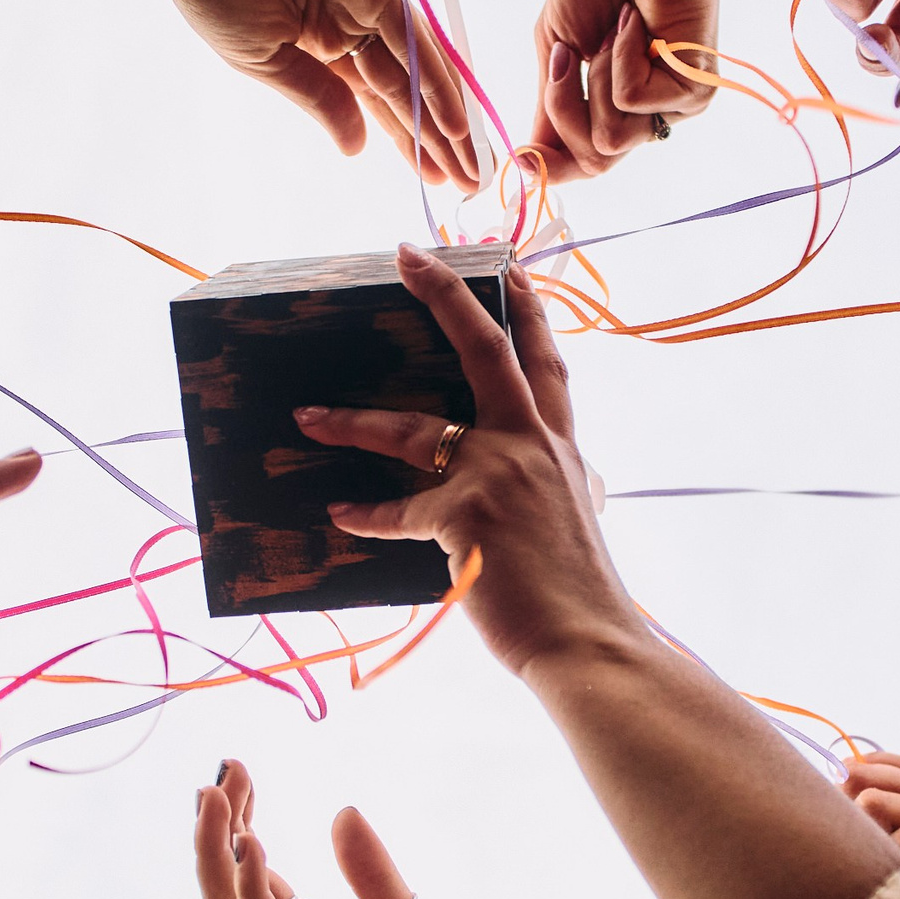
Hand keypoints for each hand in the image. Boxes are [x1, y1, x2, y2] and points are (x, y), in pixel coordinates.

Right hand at [149, 0, 478, 193]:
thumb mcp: (267, 61)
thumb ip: (320, 100)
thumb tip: (355, 146)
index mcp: (314, 45)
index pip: (371, 101)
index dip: (401, 140)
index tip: (429, 178)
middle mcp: (348, 25)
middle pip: (401, 92)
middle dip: (431, 140)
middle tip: (463, 182)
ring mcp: (367, 3)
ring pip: (415, 73)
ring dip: (443, 120)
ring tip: (467, 165)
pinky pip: (414, 39)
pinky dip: (436, 81)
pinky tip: (454, 121)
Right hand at [194, 758, 496, 898]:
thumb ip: (373, 873)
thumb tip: (343, 811)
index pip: (254, 874)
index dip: (239, 824)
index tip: (237, 771)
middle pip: (227, 888)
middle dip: (216, 831)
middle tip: (220, 773)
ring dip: (215, 855)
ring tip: (214, 797)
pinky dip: (251, 892)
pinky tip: (254, 846)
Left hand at [293, 247, 641, 678]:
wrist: (590, 643)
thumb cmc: (581, 596)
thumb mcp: (581, 524)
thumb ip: (568, 491)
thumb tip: (581, 488)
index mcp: (562, 449)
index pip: (546, 363)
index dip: (528, 312)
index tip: (509, 271)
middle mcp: (535, 446)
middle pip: (487, 350)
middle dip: (446, 296)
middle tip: (410, 255)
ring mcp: (501, 474)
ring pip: (413, 429)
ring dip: (353, 422)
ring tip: (309, 417)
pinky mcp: (466, 513)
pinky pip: (398, 510)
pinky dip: (367, 516)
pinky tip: (341, 515)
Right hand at [530, 0, 746, 181]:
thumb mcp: (556, 45)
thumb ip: (547, 107)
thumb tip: (527, 162)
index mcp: (611, 102)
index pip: (584, 161)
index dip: (550, 167)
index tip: (521, 160)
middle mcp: (645, 111)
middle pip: (594, 160)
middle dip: (564, 109)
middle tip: (565, 56)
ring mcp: (671, 105)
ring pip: (610, 139)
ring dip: (594, 80)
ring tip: (611, 29)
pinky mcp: (691, 91)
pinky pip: (631, 103)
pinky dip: (621, 59)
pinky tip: (633, 22)